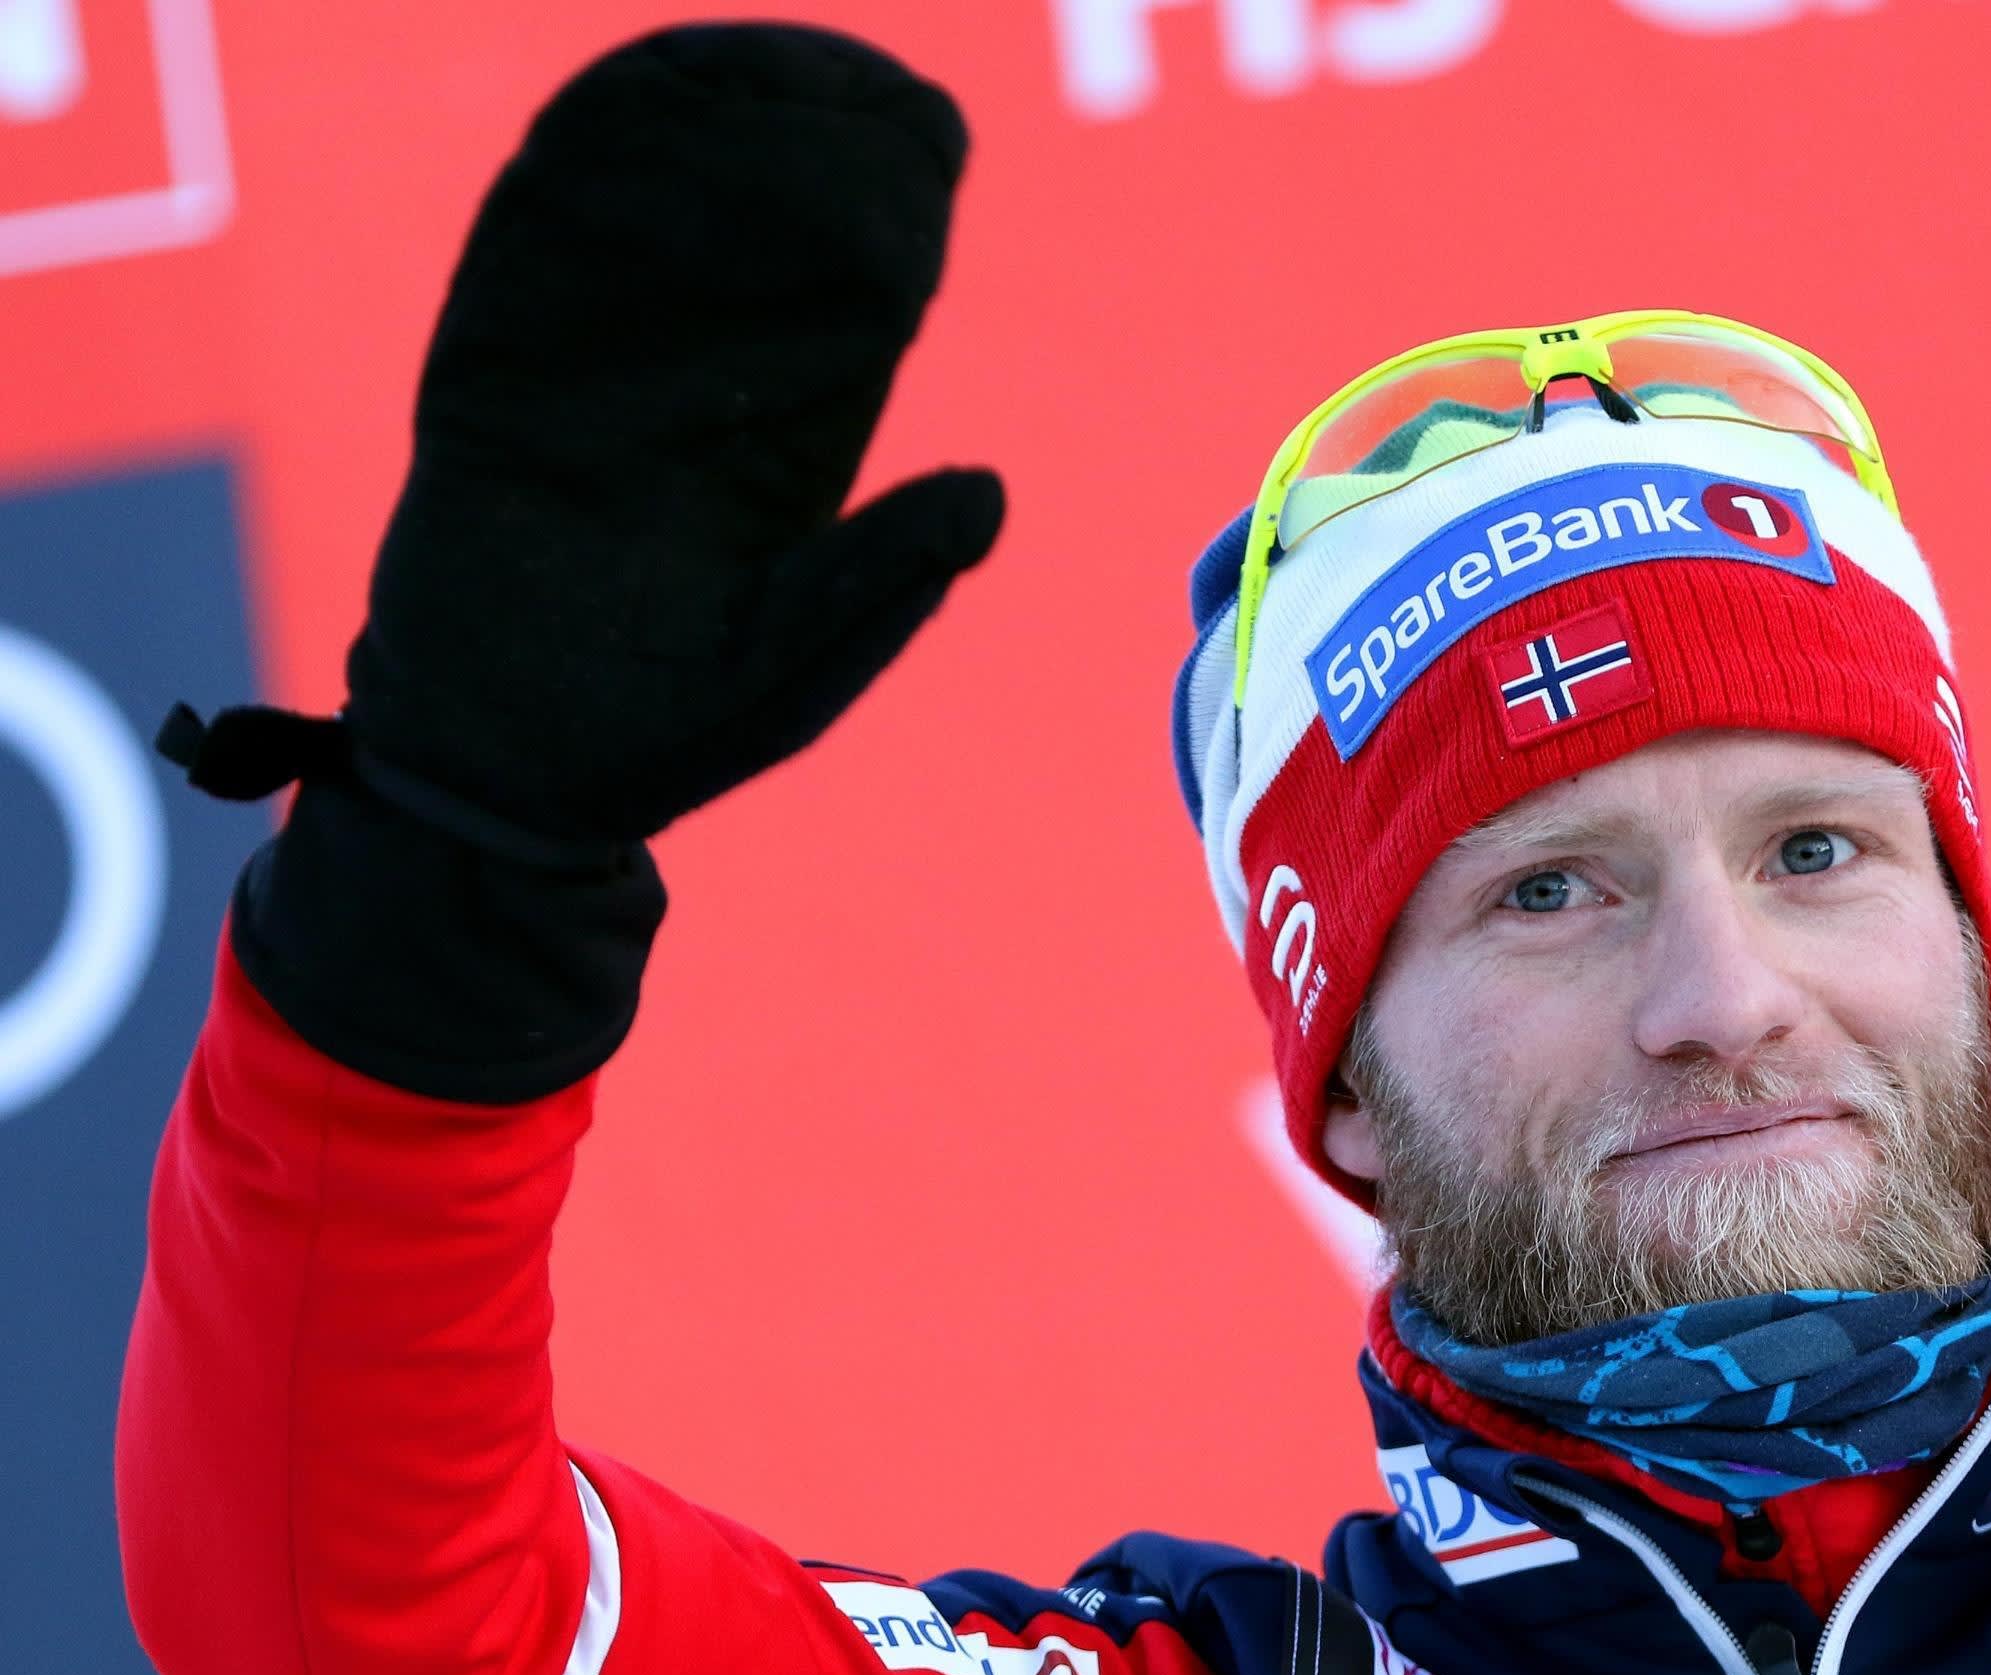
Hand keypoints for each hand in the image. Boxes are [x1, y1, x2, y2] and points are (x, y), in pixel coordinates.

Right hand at [179, 24, 1006, 1101]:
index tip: (930, 135)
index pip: (849, 313)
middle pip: (753, 248)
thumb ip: (882, 578)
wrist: (499, 781)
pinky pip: (526, 268)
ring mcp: (588, 390)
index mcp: (779, 461)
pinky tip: (605, 115)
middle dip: (792, 151)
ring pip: (645, 236)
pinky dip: (562, 190)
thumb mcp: (791, 664)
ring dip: (684, 146)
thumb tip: (993, 490)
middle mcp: (692, 407)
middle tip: (851, 65)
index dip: (885, 223)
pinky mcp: (490, 389)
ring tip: (741, 58)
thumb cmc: (655, 743)